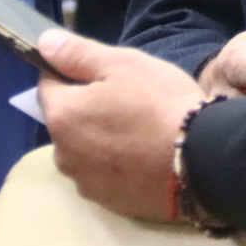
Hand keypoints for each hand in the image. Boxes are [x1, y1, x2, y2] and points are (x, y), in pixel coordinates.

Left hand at [38, 30, 204, 223]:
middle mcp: (62, 154)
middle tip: (128, 100)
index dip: (72, 74)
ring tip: (137, 131)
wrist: (200, 160)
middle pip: (66, 121)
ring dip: (98, 139)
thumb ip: (78, 54)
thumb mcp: (123, 65)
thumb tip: (44, 43)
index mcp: (62, 116)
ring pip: (82, 150)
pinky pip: (101, 174)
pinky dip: (114, 164)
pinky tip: (141, 157)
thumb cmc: (160, 104)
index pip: (48, 86)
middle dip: (86, 109)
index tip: (102, 75)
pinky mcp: (107, 202)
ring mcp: (84, 182)